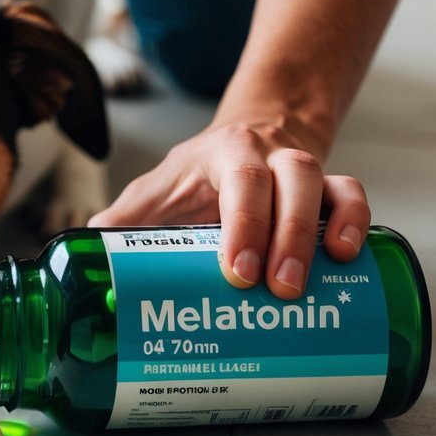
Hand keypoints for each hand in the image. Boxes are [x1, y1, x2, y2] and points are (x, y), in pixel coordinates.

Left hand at [87, 122, 369, 298]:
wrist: (242, 145)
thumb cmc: (190, 183)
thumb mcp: (152, 195)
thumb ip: (119, 227)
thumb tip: (79, 268)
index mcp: (223, 155)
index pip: (241, 179)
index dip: (244, 224)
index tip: (237, 271)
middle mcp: (269, 156)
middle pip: (290, 181)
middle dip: (286, 237)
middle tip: (277, 290)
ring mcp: (303, 172)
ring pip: (327, 185)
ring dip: (323, 231)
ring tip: (318, 280)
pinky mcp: (328, 191)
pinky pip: (352, 196)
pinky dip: (355, 221)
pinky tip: (348, 256)